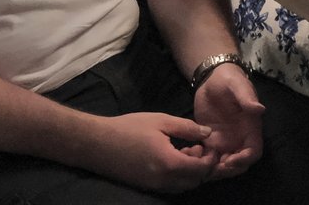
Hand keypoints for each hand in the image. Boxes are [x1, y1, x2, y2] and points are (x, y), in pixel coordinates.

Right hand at [87, 111, 220, 192]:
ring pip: (183, 186)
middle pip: (195, 181)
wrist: (97, 143)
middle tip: (201, 147)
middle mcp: (163, 180)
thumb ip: (188, 128)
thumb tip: (208, 133)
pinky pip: (171, 186)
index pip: (201, 169)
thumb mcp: (161, 121)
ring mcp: (154, 186)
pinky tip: (174, 157)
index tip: (212, 145)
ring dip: (192, 172)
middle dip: (203, 166)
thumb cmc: (129, 128)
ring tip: (188, 150)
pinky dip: (179, 175)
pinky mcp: (146, 186)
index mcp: (169, 163)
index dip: (211, 159)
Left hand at [193, 64, 264, 178]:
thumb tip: (260, 109)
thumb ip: (247, 97)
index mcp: (250, 127)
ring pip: (225, 165)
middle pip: (240, 164)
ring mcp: (225, 141)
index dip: (244, 160)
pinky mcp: (211, 141)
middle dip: (228, 170)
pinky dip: (204, 163)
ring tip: (201, 164)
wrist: (211, 79)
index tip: (229, 160)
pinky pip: (210, 158)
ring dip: (215, 169)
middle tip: (212, 167)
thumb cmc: (228, 79)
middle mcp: (240, 138)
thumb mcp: (237, 85)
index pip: (253, 152)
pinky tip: (193, 157)